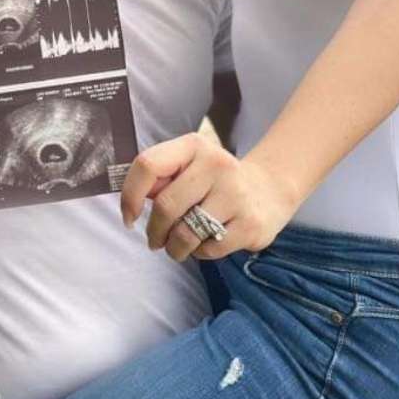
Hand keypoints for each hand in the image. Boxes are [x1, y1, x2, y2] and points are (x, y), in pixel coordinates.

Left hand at [120, 132, 298, 261]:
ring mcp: (235, 192)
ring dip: (174, 248)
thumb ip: (159, 178)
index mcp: (193, 145)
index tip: (130, 217)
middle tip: (156, 240)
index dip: (130, 195)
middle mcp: (216, 163)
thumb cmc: (212, 181)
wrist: (267, 190)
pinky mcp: (249, 223)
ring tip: (177, 247)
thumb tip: (132, 202)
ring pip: (185, 233)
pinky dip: (200, 253)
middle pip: (166, 206)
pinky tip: (207, 241)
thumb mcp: (188, 166)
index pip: (148, 165)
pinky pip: (208, 250)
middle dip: (154, 231)